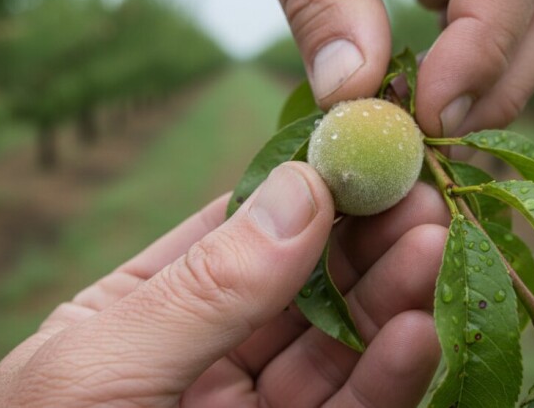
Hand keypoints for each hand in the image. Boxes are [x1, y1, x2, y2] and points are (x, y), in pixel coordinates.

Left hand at [0, 162, 450, 406]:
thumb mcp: (99, 367)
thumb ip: (203, 287)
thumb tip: (300, 190)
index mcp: (140, 316)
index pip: (232, 235)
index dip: (299, 192)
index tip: (360, 157)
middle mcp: (204, 361)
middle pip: (300, 288)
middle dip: (362, 241)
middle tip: (421, 199)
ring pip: (336, 348)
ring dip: (389, 298)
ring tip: (434, 247)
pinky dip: (388, 376)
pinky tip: (418, 332)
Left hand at [220, 0, 533, 137]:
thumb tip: (353, 95)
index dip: (486, 42)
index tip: (431, 113)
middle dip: (497, 82)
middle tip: (429, 142)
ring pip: (526, 23)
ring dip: (482, 89)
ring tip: (416, 130)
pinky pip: (482, 26)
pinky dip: (457, 74)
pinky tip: (415, 102)